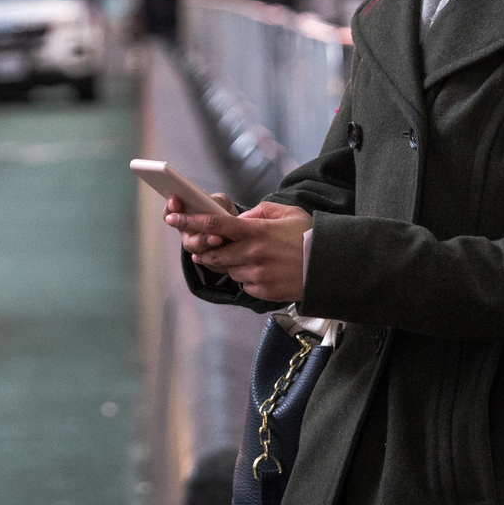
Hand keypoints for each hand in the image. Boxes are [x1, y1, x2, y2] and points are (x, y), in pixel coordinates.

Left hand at [166, 199, 310, 302]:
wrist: (331, 266)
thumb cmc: (309, 235)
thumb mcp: (286, 213)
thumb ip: (259, 212)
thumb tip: (238, 219)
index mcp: (256, 231)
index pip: (213, 226)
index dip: (189, 221)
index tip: (172, 217)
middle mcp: (252, 254)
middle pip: (213, 254)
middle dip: (206, 251)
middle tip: (205, 247)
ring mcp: (257, 275)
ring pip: (228, 271)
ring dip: (230, 264)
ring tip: (248, 258)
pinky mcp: (263, 292)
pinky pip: (244, 284)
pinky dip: (247, 278)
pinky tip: (264, 271)